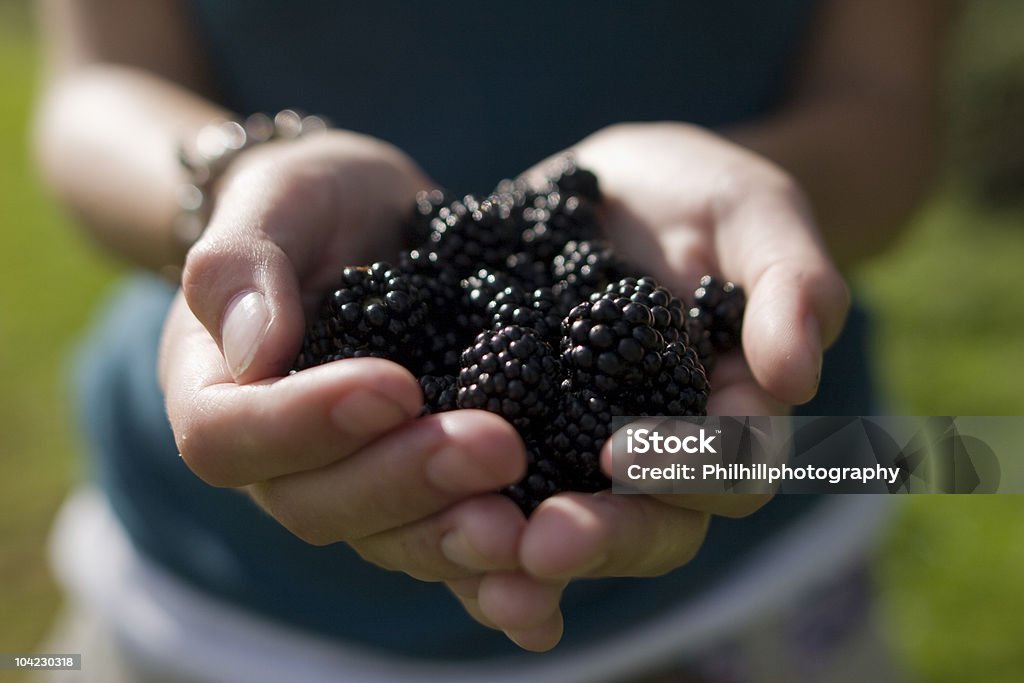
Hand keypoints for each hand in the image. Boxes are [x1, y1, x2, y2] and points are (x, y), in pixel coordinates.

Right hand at [158, 131, 530, 635]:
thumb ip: (243, 262)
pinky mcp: (418, 488)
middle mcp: (280, 458)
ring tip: (522, 527)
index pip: (230, 436)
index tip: (394, 385)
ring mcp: (351, 481)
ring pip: (385, 539)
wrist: (370, 224)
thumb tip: (252, 349)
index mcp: (219, 391)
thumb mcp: (277, 196)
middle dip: (405, 481)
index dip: (305, 425)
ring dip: (452, 539)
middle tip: (494, 447)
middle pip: (318, 504)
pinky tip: (541, 596)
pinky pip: (442, 540)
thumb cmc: (311, 202)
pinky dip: (487, 575)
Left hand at [471, 123, 850, 649]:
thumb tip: (797, 378)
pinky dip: (463, 516)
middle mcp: (656, 454)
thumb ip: (791, 287)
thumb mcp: (756, 216)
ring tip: (477, 551)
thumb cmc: (704, 195)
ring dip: (525, 552)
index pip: (729, 470)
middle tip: (543, 545)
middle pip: (648, 524)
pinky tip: (420, 525)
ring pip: (567, 521)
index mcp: (729, 417)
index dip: (686, 473)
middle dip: (601, 537)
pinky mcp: (510, 430)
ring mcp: (578, 449)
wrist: (613, 188)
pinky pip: (493, 488)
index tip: (625, 458)